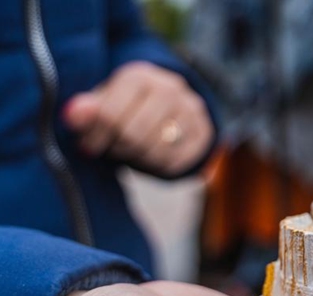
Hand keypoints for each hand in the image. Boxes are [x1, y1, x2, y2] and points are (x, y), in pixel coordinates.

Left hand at [62, 62, 213, 176]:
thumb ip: (86, 111)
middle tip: (113, 148)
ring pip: (157, 150)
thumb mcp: (102, 103)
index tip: (89, 145)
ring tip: (132, 151)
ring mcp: (191, 109)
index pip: (110, 117)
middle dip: (119, 148)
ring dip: (138, 158)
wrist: (168, 104)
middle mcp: (170, 88)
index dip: (95, 138)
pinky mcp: (204, 131)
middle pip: (134, 135)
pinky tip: (151, 156)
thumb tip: (72, 115)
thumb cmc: (125, 106)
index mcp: (138, 76)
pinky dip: (159, 165)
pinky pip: (177, 161)